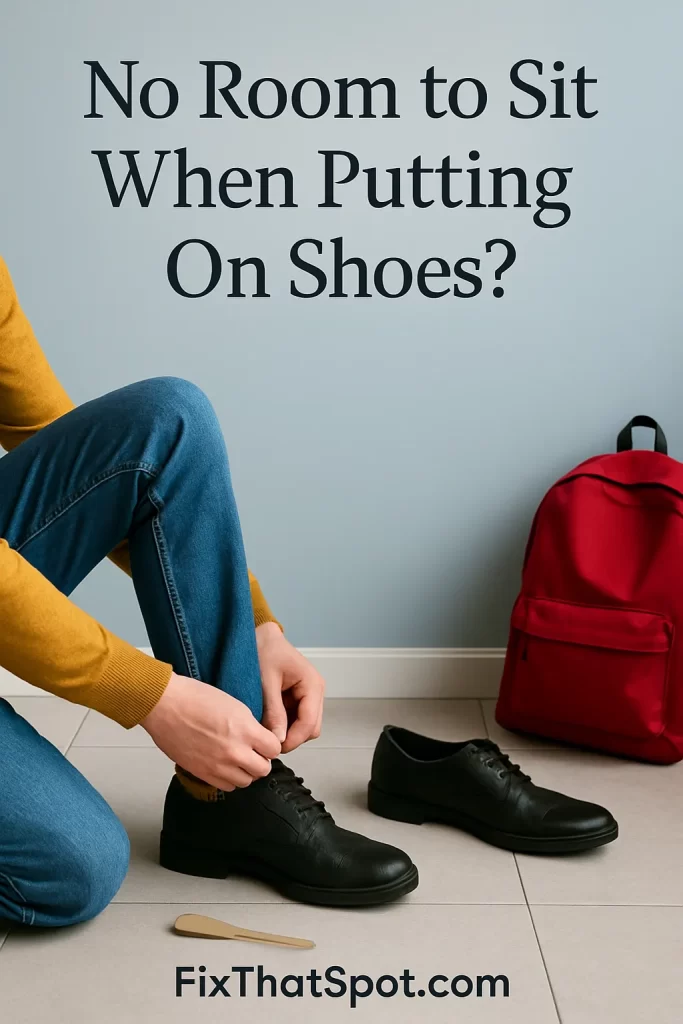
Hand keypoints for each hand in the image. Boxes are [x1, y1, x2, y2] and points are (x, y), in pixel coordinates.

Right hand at [141, 672, 280, 790]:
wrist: (164, 704)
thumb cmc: (193, 697)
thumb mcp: (234, 704)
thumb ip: (250, 725)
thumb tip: (259, 739)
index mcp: (245, 728)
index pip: (274, 749)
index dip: (270, 745)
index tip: (265, 742)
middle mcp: (235, 750)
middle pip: (263, 769)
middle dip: (261, 760)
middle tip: (253, 752)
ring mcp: (218, 765)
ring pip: (246, 781)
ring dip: (245, 771)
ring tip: (237, 759)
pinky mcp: (202, 773)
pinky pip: (227, 787)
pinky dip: (229, 779)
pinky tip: (224, 766)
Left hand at [256, 622, 324, 752]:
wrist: (259, 636)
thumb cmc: (264, 650)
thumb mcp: (265, 682)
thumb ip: (273, 711)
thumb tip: (278, 740)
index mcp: (313, 685)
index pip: (310, 723)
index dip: (293, 739)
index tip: (274, 748)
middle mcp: (315, 691)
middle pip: (311, 728)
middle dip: (292, 738)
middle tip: (268, 742)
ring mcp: (308, 695)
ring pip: (304, 726)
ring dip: (287, 732)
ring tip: (265, 730)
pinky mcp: (298, 698)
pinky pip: (295, 719)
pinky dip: (283, 724)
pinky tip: (267, 722)